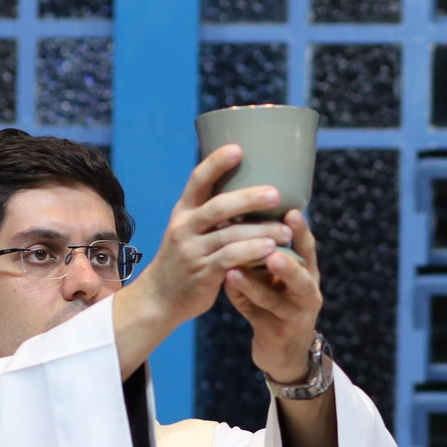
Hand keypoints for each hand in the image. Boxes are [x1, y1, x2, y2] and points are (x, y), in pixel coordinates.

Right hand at [113, 145, 298, 376]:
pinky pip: (230, 259)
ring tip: (286, 230)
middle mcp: (184, 227)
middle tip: (276, 194)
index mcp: (184, 211)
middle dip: (248, 198)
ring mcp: (191, 250)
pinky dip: (251, 253)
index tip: (238, 148)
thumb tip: (253, 189)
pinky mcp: (202, 273)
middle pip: (218, 206)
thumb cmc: (186, 258)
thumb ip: (212, 214)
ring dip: (261, 231)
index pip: (197, 180)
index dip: (216, 163)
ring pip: (229, 235)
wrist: (160, 298)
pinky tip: (271, 250)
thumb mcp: (189, 230)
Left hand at [226, 209, 327, 386]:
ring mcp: (294, 317)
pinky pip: (255, 313)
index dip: (302, 233)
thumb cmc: (277, 303)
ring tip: (236, 270)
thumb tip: (241, 217)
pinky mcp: (275, 333)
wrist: (283, 351)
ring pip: (274, 300)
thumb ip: (267, 256)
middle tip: (274, 253)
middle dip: (288, 267)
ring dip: (255, 285)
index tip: (292, 212)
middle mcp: (307, 295)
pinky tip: (227, 285)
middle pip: (301, 280)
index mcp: (309, 275)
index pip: (308, 250)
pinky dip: (240, 298)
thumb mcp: (279, 279)